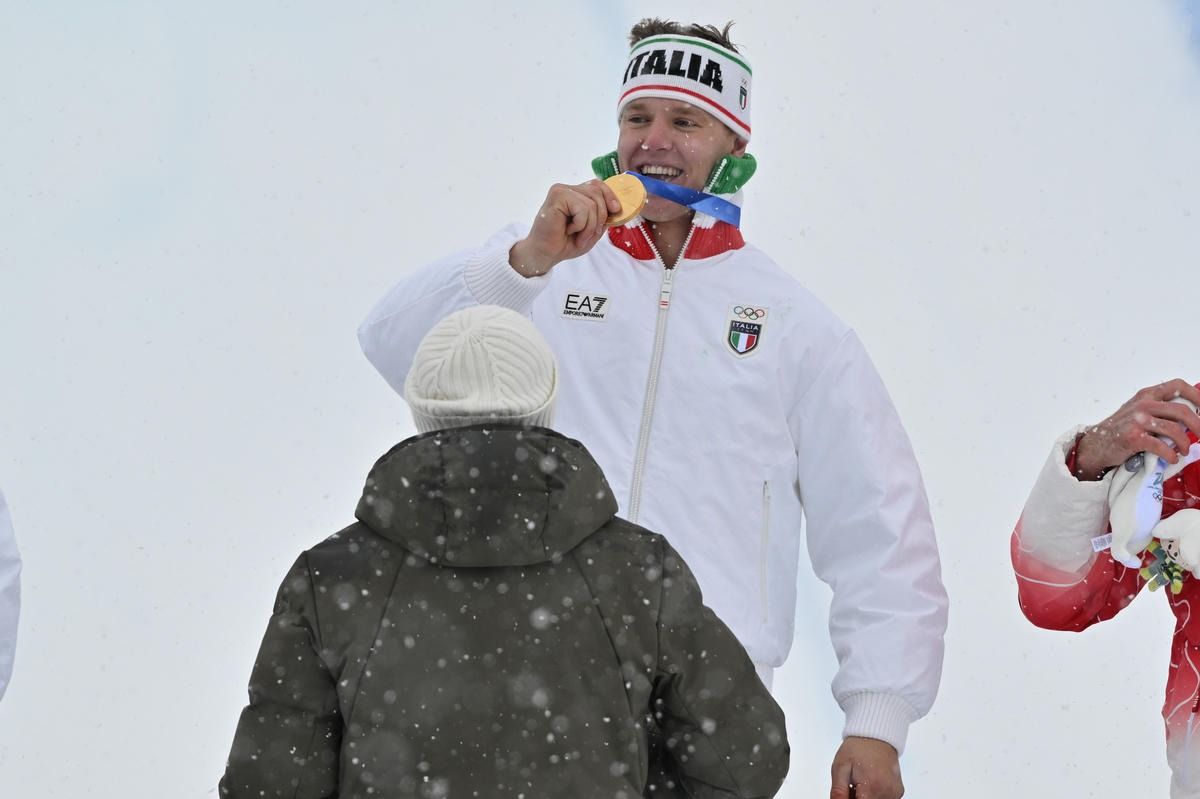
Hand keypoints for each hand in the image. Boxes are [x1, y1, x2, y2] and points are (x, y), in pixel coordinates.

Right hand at [508, 180, 621, 276]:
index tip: (616, 210)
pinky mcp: (556, 196)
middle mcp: (568, 189)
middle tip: (587, 234)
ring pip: (591, 204)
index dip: (610, 196)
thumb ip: (603, 216)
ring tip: (577, 235)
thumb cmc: (565, 243)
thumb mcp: (592, 229)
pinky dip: (580, 225)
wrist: (546, 254)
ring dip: (589, 226)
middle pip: (597, 193)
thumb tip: (617, 207)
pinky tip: (567, 230)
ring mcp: (561, 191)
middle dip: (599, 218)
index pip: (598, 185)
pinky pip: (582, 209)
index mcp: (575, 194)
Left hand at [830, 736, 902, 798]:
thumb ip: (838, 791)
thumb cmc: (857, 749)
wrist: (876, 735)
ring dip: (866, 797)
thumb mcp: (840, 767)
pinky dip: (875, 795)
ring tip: (860, 783)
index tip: (847, 791)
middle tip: (851, 785)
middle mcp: (887, 792)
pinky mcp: (899, 791)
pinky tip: (869, 783)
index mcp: (871, 787)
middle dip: (857, 798)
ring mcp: (895, 792)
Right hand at [1074, 379, 1199, 479]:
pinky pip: (1162, 446)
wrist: (1095, 446)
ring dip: (1185, 444)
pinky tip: (1172, 458)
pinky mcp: (1133, 438)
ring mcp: (1137, 420)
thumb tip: (1191, 417)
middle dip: (1199, 425)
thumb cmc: (1120, 430)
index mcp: (1147, 395)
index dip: (1197, 395)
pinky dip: (1171, 455)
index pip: (1177, 386)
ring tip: (1184, 451)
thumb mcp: (1138, 411)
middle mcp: (1143, 404)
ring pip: (1175, 430)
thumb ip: (1160, 409)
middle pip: (1182, 410)